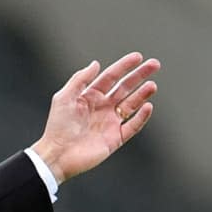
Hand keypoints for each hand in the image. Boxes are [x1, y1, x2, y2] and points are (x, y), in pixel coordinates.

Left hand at [31, 52, 159, 183]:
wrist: (57, 154)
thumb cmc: (57, 126)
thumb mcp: (64, 98)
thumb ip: (80, 80)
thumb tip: (95, 64)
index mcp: (89, 97)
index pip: (110, 78)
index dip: (123, 67)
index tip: (138, 57)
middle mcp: (101, 108)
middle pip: (124, 88)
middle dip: (139, 76)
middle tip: (154, 64)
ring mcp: (110, 123)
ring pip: (131, 105)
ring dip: (142, 94)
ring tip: (152, 85)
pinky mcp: (115, 138)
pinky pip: (133, 126)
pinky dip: (141, 117)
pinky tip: (148, 106)